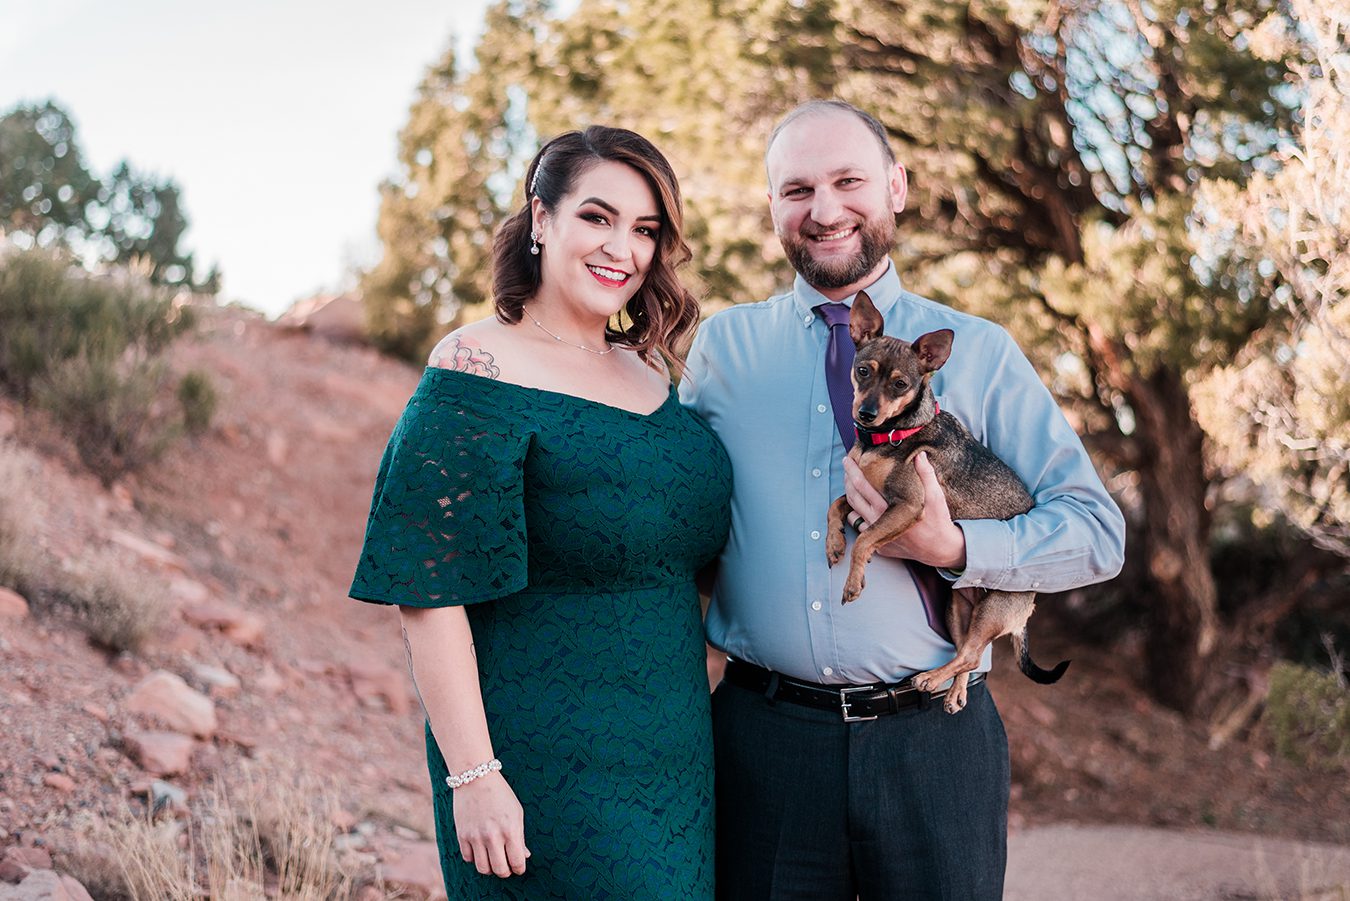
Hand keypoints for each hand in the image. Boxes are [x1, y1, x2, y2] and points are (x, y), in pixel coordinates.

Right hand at [454, 772, 530, 877]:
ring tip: (493, 860)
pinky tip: (480, 849)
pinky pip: (468, 858)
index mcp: (510, 830)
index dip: (519, 869)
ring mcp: (476, 836)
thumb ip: (520, 836)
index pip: (517, 862)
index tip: (519, 867)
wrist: (476, 778)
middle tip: (506, 866)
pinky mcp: (462, 835)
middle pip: (500, 870)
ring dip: (489, 868)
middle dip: (505, 872)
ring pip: (482, 868)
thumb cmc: (500, 795)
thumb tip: (524, 856)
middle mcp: (493, 836)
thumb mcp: (516, 812)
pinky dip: (475, 858)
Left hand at [842, 452, 966, 570]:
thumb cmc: (937, 519)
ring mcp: (877, 537)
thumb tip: (919, 454)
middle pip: (852, 498)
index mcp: (888, 508)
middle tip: (848, 469)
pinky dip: (860, 517)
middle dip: (847, 482)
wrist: (940, 548)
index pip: (861, 486)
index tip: (848, 460)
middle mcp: (878, 523)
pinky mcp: (879, 547)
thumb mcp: (935, 494)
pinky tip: (865, 506)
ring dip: (851, 500)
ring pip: (853, 515)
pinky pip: (862, 529)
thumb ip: (925, 473)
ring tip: (853, 486)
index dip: (852, 471)